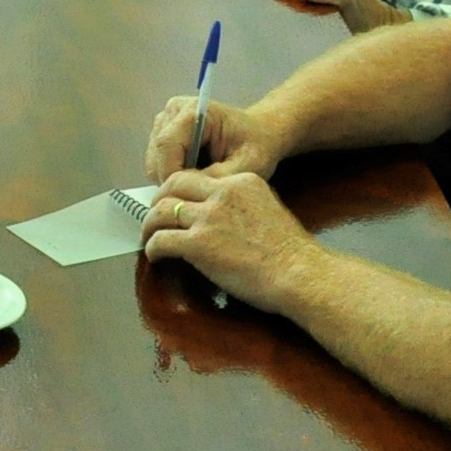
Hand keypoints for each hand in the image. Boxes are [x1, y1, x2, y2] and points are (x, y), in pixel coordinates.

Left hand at [139, 168, 324, 310]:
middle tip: (155, 216)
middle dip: (159, 200)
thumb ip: (241, 204)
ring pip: (161, 211)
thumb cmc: (291, 252)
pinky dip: (153, 248)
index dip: (181, 190)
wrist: (301, 274)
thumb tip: (217, 214)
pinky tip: (156, 256)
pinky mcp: (198, 244)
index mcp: (242, 181)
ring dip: (150, 225)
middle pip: (173, 184)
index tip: (176, 203)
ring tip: (150, 237)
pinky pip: (161, 241)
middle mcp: (223, 192)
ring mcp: (209, 217)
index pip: (198, 176)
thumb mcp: (267, 209)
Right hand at [144, 93, 290, 182]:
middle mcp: (174, 110)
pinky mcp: (162, 130)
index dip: (172, 175)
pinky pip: (156, 161)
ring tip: (200, 178)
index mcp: (194, 111)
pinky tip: (194, 171)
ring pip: (153, 160)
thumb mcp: (248, 165)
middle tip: (198, 192)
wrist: (261, 132)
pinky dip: (172, 172)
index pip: (167, 146)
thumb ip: (217, 177)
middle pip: (156, 154)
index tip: (189, 196)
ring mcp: (165, 119)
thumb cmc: (258, 145)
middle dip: (172, 179)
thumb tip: (187, 188)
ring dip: (172, 176)